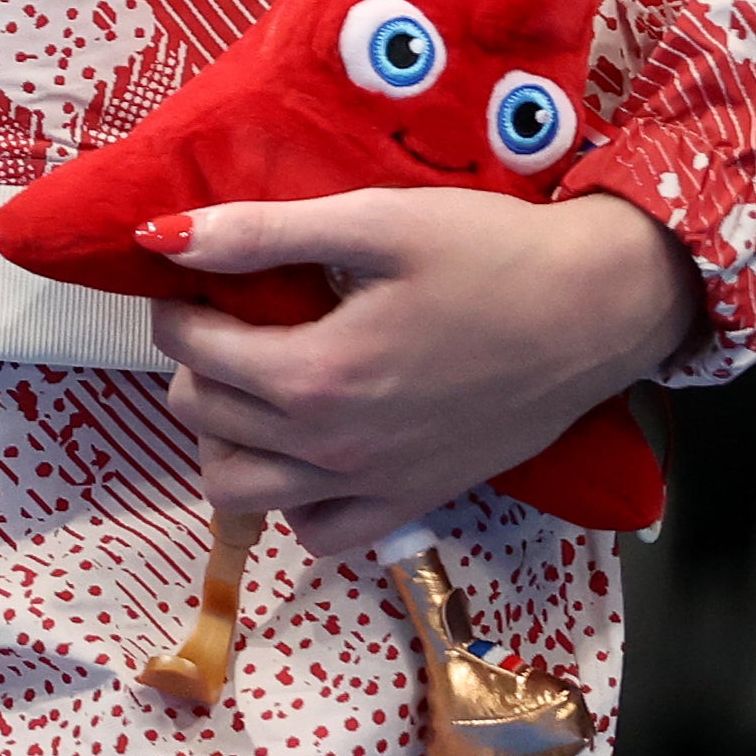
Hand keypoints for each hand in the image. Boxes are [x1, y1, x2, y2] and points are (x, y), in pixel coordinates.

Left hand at [146, 189, 703, 552]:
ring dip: (227, 438)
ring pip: (241, 491)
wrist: (595, 310)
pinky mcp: (415, 502)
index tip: (195, 278)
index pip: (191, 351)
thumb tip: (161, 239)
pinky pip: (319, 532)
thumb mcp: (372, 222)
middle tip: (232, 320)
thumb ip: (260, 234)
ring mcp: (374, 486)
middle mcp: (334, 449)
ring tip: (257, 383)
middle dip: (196, 364)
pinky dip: (293, 498)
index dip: (175, 305)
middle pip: (203, 419)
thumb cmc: (487, 253)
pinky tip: (308, 443)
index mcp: (316, 376)